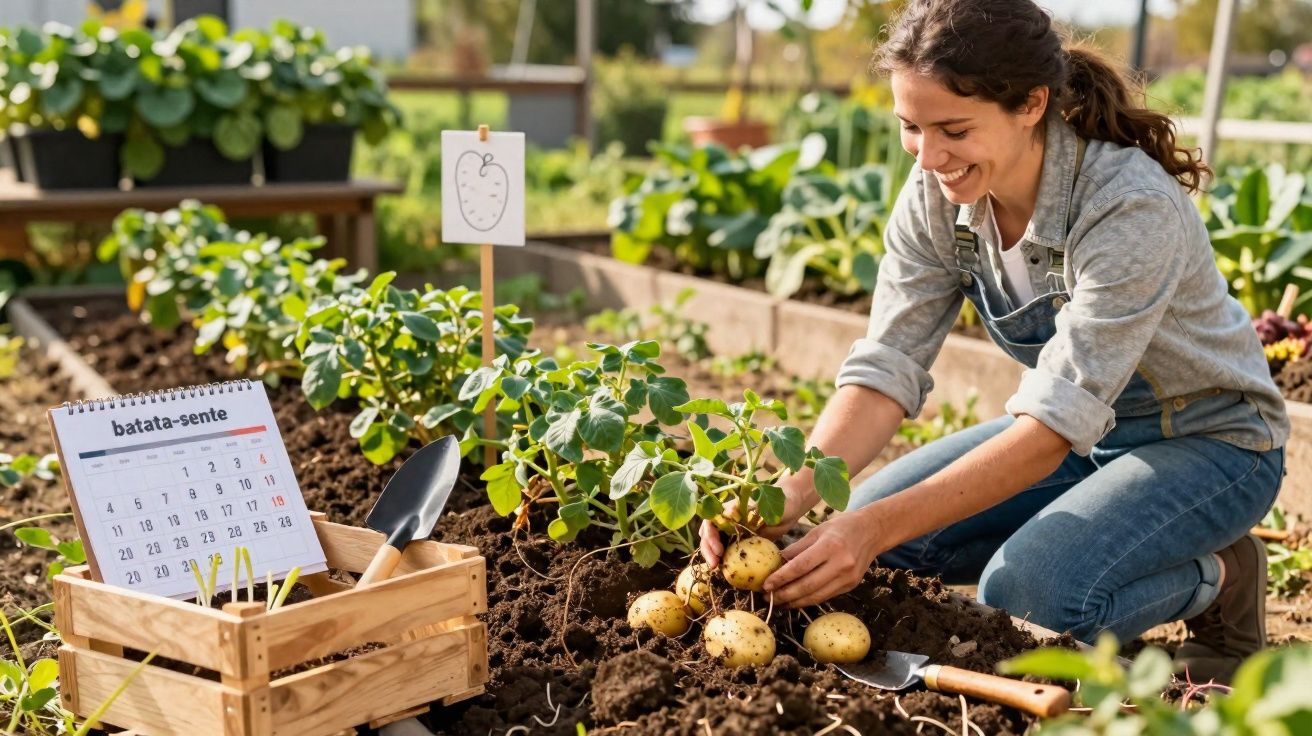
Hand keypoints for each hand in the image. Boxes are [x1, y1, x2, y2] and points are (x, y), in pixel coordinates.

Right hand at [699, 481, 812, 567]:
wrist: (790, 506)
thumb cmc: (779, 501)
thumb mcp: (766, 505)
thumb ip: (750, 509)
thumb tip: (730, 511)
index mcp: (730, 509)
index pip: (710, 522)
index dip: (710, 536)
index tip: (719, 550)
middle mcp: (728, 520)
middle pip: (708, 534)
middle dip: (708, 550)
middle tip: (714, 565)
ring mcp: (734, 531)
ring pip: (716, 543)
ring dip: (713, 556)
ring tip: (717, 569)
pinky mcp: (742, 541)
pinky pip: (729, 551)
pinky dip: (725, 560)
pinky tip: (728, 570)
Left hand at [762, 509, 882, 607]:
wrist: (872, 531)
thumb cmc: (841, 527)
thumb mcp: (817, 531)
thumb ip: (796, 548)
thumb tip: (775, 563)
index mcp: (830, 546)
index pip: (800, 566)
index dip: (781, 578)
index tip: (766, 585)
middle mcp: (841, 564)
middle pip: (807, 586)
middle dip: (784, 595)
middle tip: (768, 598)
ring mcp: (848, 577)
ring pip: (816, 596)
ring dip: (795, 602)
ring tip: (779, 602)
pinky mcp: (851, 585)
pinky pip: (825, 596)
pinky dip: (808, 600)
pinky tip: (796, 600)